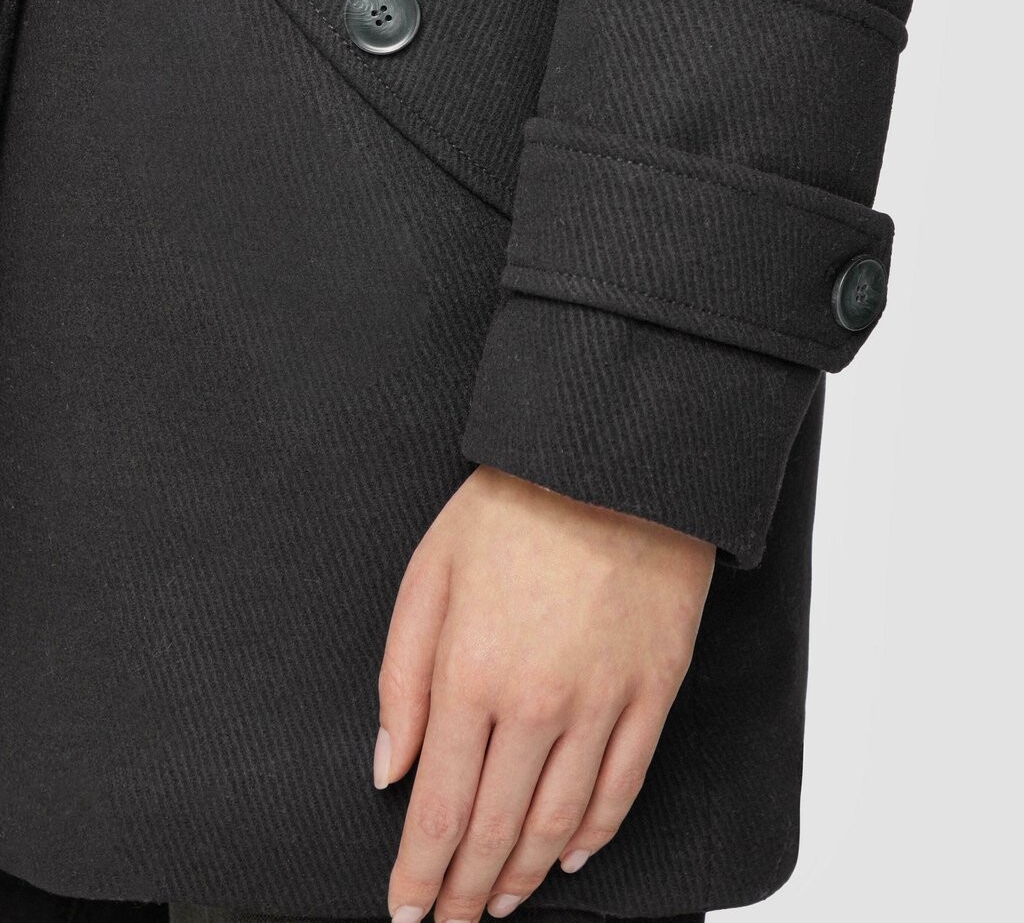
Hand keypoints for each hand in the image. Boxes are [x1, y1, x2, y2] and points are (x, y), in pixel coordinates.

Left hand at [375, 464, 715, 922]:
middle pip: (497, 830)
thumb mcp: (428, 575)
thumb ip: (400, 680)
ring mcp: (603, 702)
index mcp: (470, 674)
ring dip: (525, 875)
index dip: (420, 876)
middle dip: (466, 892)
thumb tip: (387, 772)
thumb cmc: (511, 506)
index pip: (439, 810)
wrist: (611, 458)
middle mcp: (538, 704)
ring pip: (559, 823)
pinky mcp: (653, 690)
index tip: (408, 913)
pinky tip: (571, 856)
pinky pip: (623, 787)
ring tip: (502, 903)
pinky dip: (594, 834)